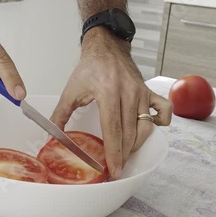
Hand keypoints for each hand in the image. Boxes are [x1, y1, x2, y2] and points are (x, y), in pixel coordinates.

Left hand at [50, 27, 171, 178]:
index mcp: (108, 92)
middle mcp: (128, 93)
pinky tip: (147, 130)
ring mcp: (141, 92)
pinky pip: (164, 110)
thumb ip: (60, 114)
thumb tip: (52, 135)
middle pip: (130, 132)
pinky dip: (160, 123)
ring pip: (145, 126)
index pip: (113, 129)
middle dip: (124, 154)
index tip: (114, 169)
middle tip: (117, 169)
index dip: (114, 152)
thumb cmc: (90, 67)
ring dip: (137, 144)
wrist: (106, 47)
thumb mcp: (71, 90)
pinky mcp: (148, 91)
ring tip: (126, 154)